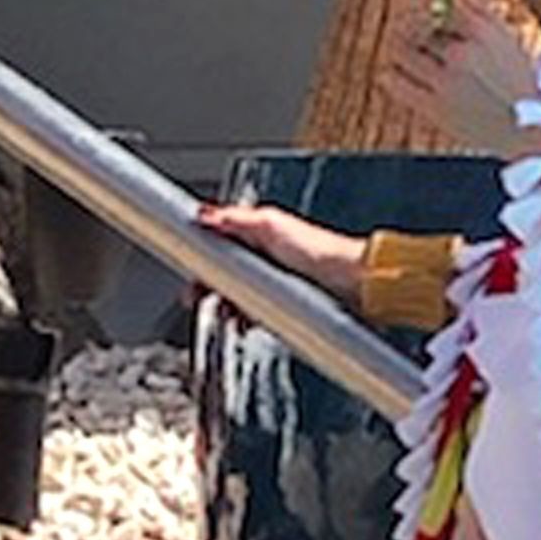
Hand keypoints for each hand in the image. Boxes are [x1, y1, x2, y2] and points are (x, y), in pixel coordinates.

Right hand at [194, 202, 364, 304]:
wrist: (353, 283)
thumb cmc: (320, 252)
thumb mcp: (269, 227)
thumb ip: (235, 221)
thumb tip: (203, 215)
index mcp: (261, 230)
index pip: (219, 240)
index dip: (201, 254)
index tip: (187, 269)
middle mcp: (268, 252)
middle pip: (226, 269)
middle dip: (209, 283)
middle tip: (196, 297)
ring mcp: (277, 277)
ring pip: (239, 291)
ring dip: (227, 303)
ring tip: (224, 314)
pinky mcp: (287, 299)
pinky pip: (256, 309)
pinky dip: (246, 316)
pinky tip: (244, 323)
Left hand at [380, 0, 537, 155]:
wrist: (532, 132)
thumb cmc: (523, 87)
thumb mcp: (511, 41)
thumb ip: (483, 14)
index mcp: (483, 33)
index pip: (441, 3)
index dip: (428, 4)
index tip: (424, 11)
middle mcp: (462, 53)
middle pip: (417, 24)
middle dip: (410, 24)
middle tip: (407, 30)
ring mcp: (446, 82)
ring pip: (402, 50)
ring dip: (398, 47)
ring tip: (402, 53)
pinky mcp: (435, 108)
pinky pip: (397, 83)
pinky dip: (390, 74)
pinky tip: (392, 74)